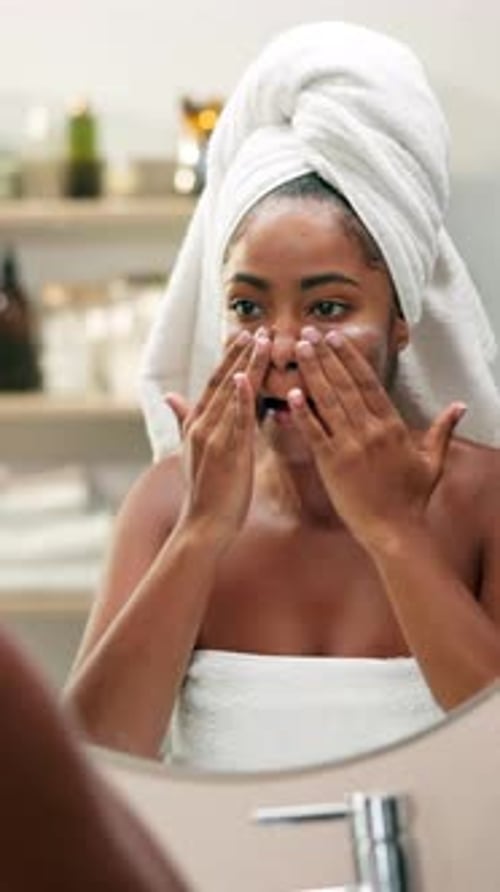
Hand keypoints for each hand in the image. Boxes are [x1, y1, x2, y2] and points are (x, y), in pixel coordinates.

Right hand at [166, 330, 269, 545]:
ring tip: (264, 341)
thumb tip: (170, 396)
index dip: (228, 358)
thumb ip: (183, 420)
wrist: (204, 524)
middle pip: (223, 381)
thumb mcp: (189, 451)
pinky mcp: (227, 452)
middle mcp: (202, 426)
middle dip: (241, 353)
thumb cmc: (204, 492)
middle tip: (259, 328)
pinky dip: (241, 397)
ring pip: (232, 394)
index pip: (214, 382)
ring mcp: (213, 437)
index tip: (244, 335)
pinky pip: (236, 420)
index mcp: (196, 424)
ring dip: (247, 365)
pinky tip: (247, 376)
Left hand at [289, 329, 465, 550]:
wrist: (395, 531)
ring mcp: (350, 445)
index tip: (335, 338)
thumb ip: (442, 430)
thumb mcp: (432, 461)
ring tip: (298, 350)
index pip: (368, 382)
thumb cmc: (412, 498)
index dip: (350, 357)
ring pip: (328, 401)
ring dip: (311, 373)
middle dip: (325, 356)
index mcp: (392, 425)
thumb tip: (461, 406)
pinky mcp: (332, 463)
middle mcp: (370, 430)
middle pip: (344, 384)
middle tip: (308, 332)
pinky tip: (290, 393)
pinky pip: (315, 432)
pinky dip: (303, 412)